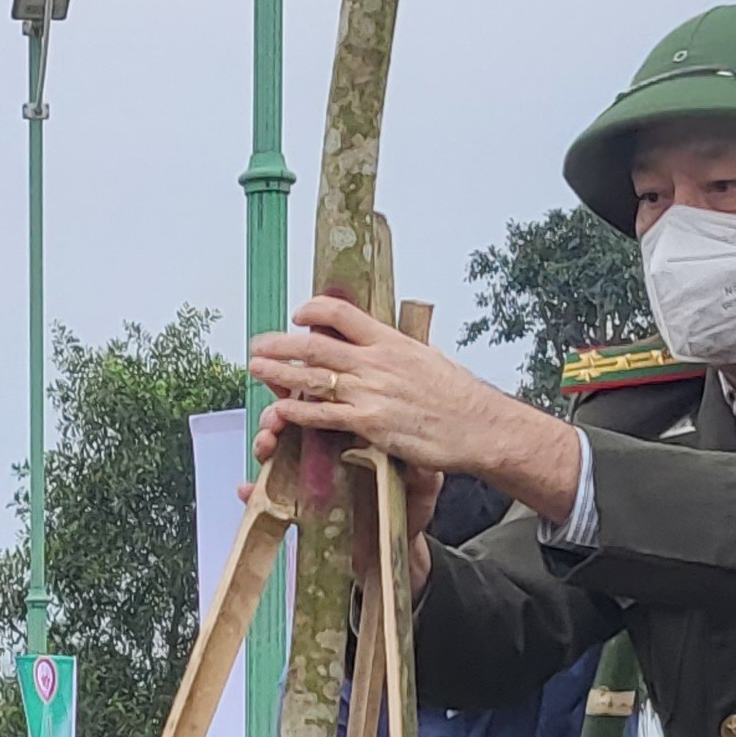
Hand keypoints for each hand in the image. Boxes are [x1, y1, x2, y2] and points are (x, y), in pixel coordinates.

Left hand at [250, 298, 583, 524]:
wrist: (479, 425)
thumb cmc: (458, 397)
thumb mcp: (429, 359)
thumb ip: (400, 352)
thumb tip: (386, 344)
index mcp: (391, 341)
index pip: (343, 315)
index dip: (314, 310)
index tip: (298, 313)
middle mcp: (377, 362)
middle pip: (317, 345)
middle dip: (281, 343)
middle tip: (258, 343)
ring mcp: (372, 392)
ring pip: (313, 377)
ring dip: (279, 372)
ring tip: (256, 367)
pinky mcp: (371, 423)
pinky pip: (324, 414)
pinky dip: (298, 410)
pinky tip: (279, 408)